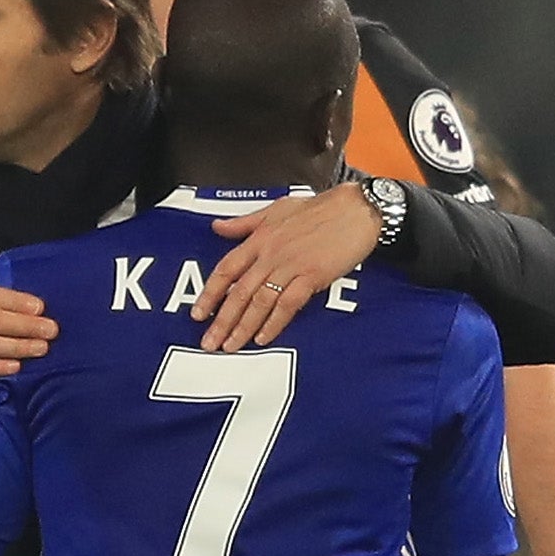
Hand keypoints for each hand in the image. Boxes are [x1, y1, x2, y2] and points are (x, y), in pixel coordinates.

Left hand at [196, 186, 379, 352]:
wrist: (356, 208)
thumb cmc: (319, 208)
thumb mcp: (275, 209)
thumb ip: (244, 224)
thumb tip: (217, 227)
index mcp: (259, 238)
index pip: (226, 269)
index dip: (210, 293)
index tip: (198, 313)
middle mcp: (270, 254)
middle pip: (238, 292)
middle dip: (222, 320)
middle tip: (209, 342)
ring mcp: (291, 266)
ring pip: (259, 302)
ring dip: (243, 327)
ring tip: (231, 346)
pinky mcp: (312, 276)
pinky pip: (288, 304)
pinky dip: (274, 323)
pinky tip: (263, 338)